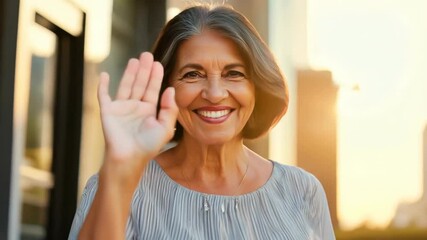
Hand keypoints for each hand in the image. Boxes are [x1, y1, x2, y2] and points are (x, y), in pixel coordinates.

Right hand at [97, 52, 177, 172]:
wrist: (129, 158)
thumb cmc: (148, 146)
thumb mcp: (165, 128)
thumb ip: (169, 109)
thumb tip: (170, 89)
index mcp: (149, 111)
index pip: (153, 90)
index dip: (155, 77)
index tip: (158, 64)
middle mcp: (135, 107)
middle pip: (140, 84)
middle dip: (144, 70)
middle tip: (147, 54)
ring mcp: (121, 109)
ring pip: (125, 86)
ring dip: (129, 73)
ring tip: (135, 60)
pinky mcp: (108, 111)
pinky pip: (104, 96)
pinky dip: (103, 85)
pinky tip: (105, 75)